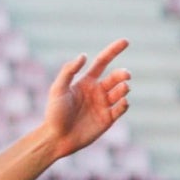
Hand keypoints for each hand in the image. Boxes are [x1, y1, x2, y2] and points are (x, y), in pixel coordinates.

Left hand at [43, 38, 130, 157]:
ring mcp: (104, 104)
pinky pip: (122, 108)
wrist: (56, 138)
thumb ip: (68, 71)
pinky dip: (124, 103)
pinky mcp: (108, 119)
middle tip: (125, 75)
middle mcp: (97, 91)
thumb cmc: (54, 113)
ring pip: (122, 91)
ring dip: (124, 87)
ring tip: (123, 88)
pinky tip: (122, 102)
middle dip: (123, 73)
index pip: (103, 62)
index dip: (113, 51)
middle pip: (116, 76)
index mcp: (86, 81)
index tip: (125, 41)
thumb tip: (84, 55)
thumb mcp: (57, 90)